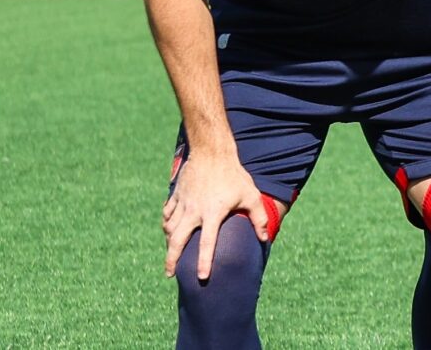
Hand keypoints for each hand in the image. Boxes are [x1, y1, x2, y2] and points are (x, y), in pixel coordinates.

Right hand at [163, 152, 269, 280]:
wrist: (212, 152)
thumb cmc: (234, 175)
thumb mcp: (251, 195)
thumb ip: (259, 217)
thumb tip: (264, 238)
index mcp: (213, 214)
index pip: (207, 244)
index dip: (204, 262)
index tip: (201, 277)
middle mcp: (194, 212)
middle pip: (177, 241)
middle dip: (171, 259)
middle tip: (170, 274)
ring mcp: (182, 204)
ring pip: (170, 229)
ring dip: (169, 242)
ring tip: (172, 253)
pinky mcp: (175, 196)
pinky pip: (167, 214)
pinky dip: (166, 224)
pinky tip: (169, 230)